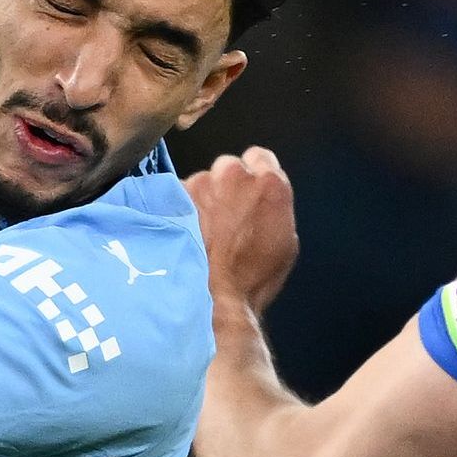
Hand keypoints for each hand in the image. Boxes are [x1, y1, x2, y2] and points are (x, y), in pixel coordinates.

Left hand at [188, 148, 298, 313]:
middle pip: (228, 168)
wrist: (212, 299)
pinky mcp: (171, 196)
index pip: (260, 158)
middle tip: (225, 219)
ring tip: (202, 234)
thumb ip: (276, 207)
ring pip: (201, 183)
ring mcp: (199, 182)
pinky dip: (179, 212)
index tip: (248, 194)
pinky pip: (177, 197)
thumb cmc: (252, 278)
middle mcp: (233, 174)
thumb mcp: (285, 242)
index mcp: (269, 183)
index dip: (254, 177)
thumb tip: (264, 199)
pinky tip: (184, 236)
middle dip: (227, 188)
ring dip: (202, 200)